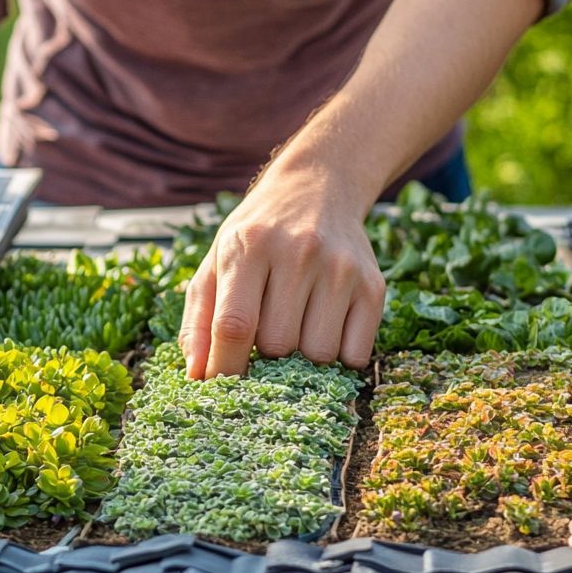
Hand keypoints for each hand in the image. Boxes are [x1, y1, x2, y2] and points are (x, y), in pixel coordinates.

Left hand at [178, 163, 386, 377]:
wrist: (317, 189)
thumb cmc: (256, 236)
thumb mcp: (215, 263)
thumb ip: (199, 320)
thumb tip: (198, 376)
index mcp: (250, 246)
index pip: (234, 325)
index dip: (224, 366)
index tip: (219, 384)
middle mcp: (299, 253)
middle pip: (278, 345)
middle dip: (266, 353)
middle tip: (266, 330)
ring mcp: (341, 269)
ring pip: (318, 355)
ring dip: (303, 356)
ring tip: (296, 323)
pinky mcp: (373, 286)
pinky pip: (355, 354)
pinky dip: (338, 355)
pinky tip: (325, 326)